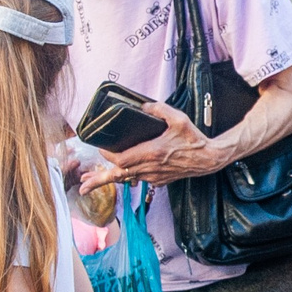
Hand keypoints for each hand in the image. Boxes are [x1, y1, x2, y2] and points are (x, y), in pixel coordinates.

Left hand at [88, 101, 226, 184]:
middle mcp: (150, 168)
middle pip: (118, 175)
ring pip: (126, 180)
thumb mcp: (178, 118)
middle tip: (82, 186)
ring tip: (91, 181)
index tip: (99, 149)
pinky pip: (137, 180)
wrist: (209, 159)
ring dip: (108, 180)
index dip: (107, 156)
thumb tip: (143, 105)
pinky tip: (117, 174)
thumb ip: (159, 109)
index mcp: (152, 153)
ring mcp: (154, 176)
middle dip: (98, 180)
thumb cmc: (194, 139)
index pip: (122, 159)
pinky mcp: (159, 181)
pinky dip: (125, 178)